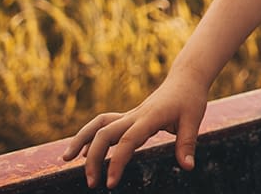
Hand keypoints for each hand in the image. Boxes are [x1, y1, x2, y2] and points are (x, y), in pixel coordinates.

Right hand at [61, 74, 207, 188]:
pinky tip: (85, 153)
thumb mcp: (194, 120)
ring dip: (81, 139)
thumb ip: (187, 143)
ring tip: (66, 159)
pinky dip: (90, 137)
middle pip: (105, 133)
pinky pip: (104, 125)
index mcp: (150, 117)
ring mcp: (130, 115)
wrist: (185, 78)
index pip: (128, 141)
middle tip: (92, 184)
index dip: (117, 162)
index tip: (109, 184)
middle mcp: (135, 115)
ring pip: (98, 124)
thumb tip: (188, 167)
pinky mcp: (129, 117)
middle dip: (94, 158)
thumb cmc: (190, 99)